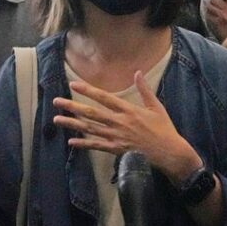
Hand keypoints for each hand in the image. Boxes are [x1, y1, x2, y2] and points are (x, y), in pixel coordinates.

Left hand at [53, 72, 202, 182]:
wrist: (169, 153)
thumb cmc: (164, 129)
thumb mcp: (156, 107)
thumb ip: (144, 90)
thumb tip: (138, 72)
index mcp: (128, 110)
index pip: (104, 98)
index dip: (88, 90)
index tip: (74, 84)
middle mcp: (119, 123)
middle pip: (91, 113)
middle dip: (72, 106)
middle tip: (56, 101)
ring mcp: (116, 137)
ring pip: (90, 129)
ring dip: (72, 124)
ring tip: (56, 119)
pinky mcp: (116, 150)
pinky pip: (96, 146)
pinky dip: (83, 143)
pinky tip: (71, 141)